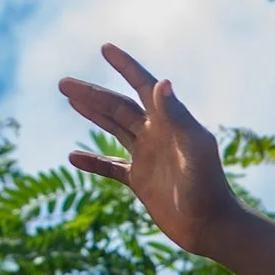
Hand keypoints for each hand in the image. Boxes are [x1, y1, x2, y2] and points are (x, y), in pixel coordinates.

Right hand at [60, 47, 238, 255]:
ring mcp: (148, 157)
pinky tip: (73, 156)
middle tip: (63, 83)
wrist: (211, 227)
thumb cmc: (207, 186)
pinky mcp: (141, 181)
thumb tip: (161, 81)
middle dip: (92, 94)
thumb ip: (177, 115)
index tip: (106, 48)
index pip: (143, 86)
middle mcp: (157, 135)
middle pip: (118, 107)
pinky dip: (93, 162)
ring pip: (113, 128)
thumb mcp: (193, 148)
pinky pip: (111, 167)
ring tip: (69, 98)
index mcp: (170, 122)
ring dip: (91, 113)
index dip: (126, 67)